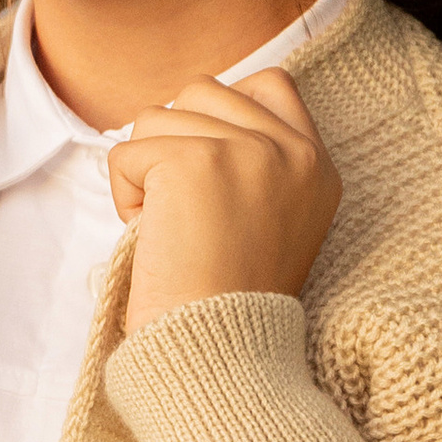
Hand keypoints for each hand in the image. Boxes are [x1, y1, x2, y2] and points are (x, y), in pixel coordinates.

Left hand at [109, 69, 340, 339]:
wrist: (221, 356)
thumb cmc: (229, 303)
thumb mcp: (271, 222)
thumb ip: (254, 162)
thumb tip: (187, 110)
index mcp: (318, 166)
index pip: (270, 85)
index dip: (221, 114)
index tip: (205, 173)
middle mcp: (293, 151)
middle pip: (200, 94)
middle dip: (173, 147)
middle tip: (187, 217)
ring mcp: (248, 150)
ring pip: (157, 118)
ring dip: (145, 173)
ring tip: (173, 231)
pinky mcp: (196, 162)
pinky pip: (124, 154)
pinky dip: (123, 199)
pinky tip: (155, 240)